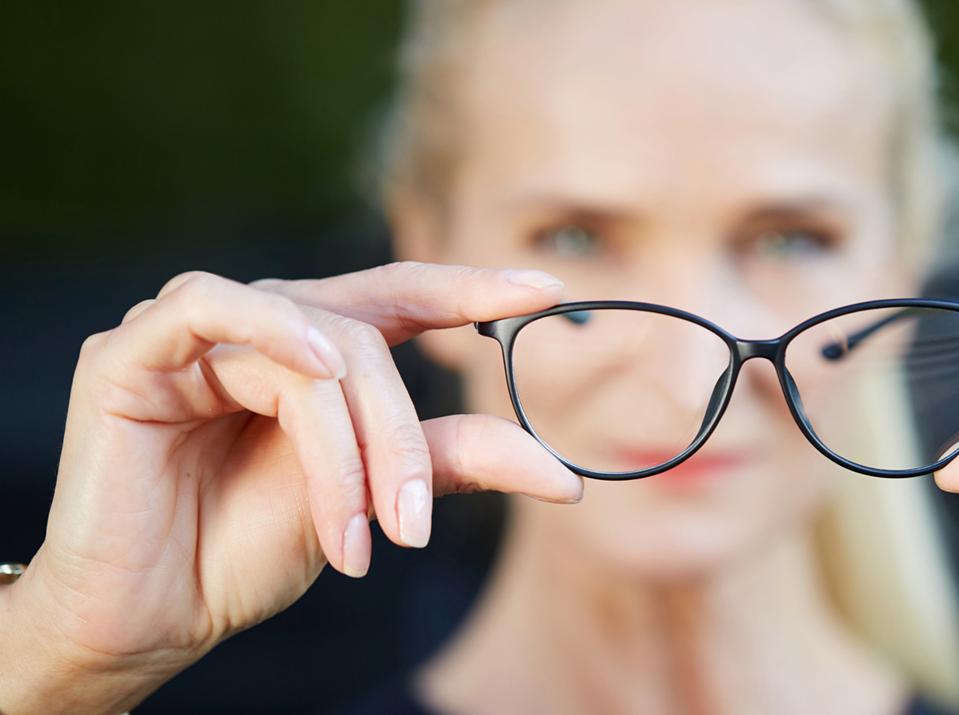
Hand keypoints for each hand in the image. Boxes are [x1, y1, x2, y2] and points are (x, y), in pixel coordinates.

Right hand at [0, 262, 582, 714]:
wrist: (152, 617)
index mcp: (317, 354)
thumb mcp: (371, 500)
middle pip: (367, 337)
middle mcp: (263, 329)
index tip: (550, 294)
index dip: (473, 289)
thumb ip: (449, 462)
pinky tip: (315, 371)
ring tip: (358, 523)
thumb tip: (562, 474)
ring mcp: (196, 333)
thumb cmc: (251, 549)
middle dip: (401, 435)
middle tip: (412, 526)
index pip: (403, 298)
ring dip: (346, 438)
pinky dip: (274, 331)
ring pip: (310, 343)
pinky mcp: (130, 351)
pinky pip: (208, 305)